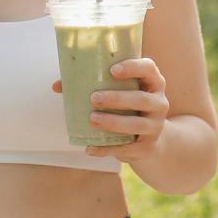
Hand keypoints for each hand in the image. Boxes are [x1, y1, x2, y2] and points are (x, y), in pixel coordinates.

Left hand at [52, 58, 169, 162]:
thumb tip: (57, 86)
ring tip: (92, 119)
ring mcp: (156, 126)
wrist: (150, 140)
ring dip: (114, 122)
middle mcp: (159, 102)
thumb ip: (92, 86)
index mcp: (152, 83)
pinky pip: (128, 148)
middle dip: (117, 98)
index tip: (112, 70)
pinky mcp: (148, 146)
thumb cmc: (128, 108)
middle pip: (141, 98)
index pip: (148, 69)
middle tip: (94, 98)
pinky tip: (90, 148)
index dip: (133, 67)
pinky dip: (107, 149)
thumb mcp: (120, 93)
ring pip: (137, 124)